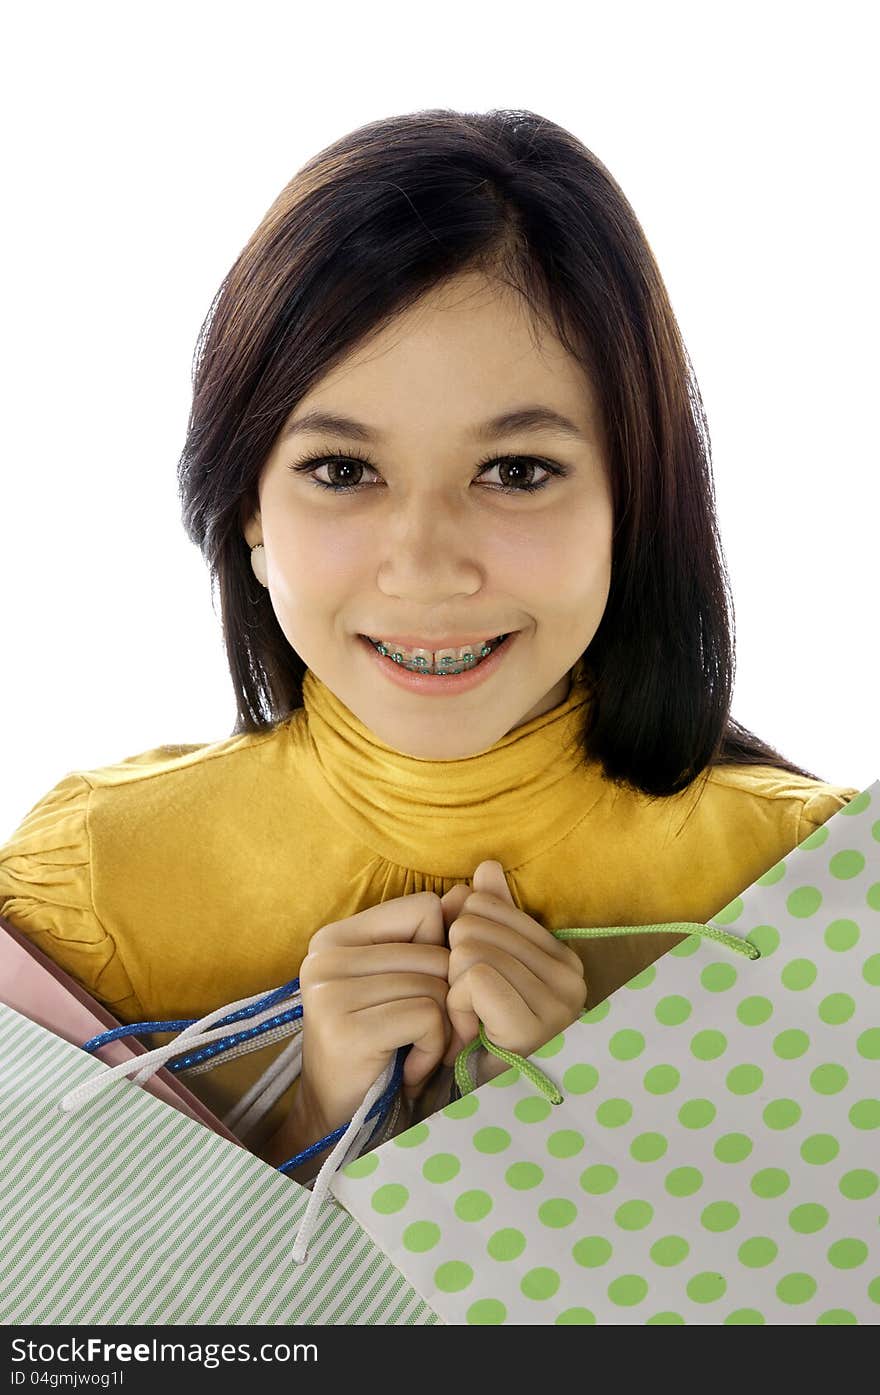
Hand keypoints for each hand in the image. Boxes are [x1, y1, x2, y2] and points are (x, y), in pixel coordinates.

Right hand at [280, 891, 451, 1158]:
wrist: (341, 1119)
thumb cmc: (382, 1046)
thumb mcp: (405, 983)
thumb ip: (433, 935)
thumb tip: (470, 889)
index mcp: (336, 936)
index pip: (423, 908)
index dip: (440, 951)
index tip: (420, 992)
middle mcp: (325, 956)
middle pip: (435, 952)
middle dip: (445, 999)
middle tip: (420, 1034)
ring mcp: (330, 992)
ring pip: (435, 986)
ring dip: (440, 1029)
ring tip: (410, 1049)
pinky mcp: (345, 1028)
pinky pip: (427, 1017)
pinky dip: (431, 1049)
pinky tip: (408, 1066)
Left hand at [443, 860, 586, 1076]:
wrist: (480, 1113)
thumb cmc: (478, 1043)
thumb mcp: (482, 974)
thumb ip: (486, 919)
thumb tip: (485, 867)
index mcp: (561, 957)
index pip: (488, 905)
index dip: (461, 940)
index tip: (470, 986)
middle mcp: (570, 975)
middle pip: (474, 923)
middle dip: (454, 966)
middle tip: (466, 1010)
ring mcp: (557, 1001)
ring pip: (470, 949)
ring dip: (453, 991)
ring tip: (468, 1024)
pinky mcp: (533, 1023)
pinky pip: (474, 976)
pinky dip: (457, 1005)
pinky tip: (467, 1034)